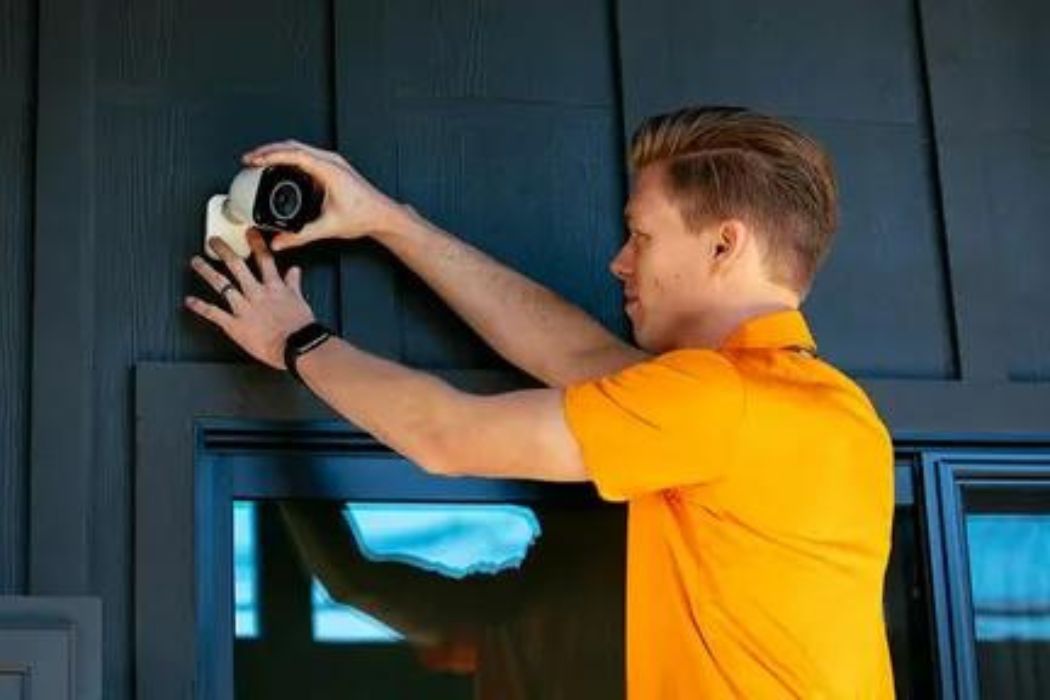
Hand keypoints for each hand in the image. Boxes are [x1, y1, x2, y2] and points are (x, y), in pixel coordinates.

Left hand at [185, 229, 316, 369]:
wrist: (297, 346)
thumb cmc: (301, 328)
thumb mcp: (300, 301)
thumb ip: (294, 284)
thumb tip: (295, 271)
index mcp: (274, 287)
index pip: (264, 259)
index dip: (255, 243)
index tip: (249, 233)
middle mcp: (256, 293)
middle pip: (237, 266)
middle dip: (224, 251)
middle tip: (214, 241)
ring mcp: (243, 308)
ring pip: (221, 284)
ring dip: (207, 271)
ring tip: (196, 262)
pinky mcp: (235, 324)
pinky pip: (214, 313)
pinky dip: (200, 307)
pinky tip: (189, 301)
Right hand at [241, 140, 406, 251]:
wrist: (382, 215)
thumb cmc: (364, 216)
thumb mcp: (328, 228)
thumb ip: (300, 236)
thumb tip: (280, 241)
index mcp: (329, 170)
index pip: (293, 154)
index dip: (270, 155)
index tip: (253, 160)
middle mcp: (331, 161)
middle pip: (292, 146)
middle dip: (268, 151)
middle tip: (249, 159)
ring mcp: (332, 162)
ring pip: (299, 148)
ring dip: (278, 152)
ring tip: (259, 160)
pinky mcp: (332, 166)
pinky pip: (306, 155)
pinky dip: (289, 157)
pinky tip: (280, 166)